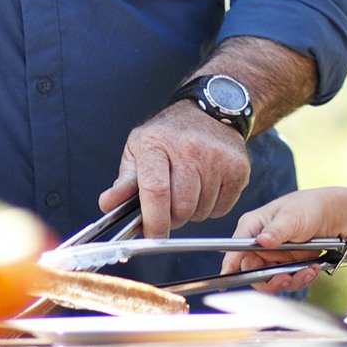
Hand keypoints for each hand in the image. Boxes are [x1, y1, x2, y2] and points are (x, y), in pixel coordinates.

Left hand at [98, 101, 251, 237]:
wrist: (210, 111)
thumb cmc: (169, 135)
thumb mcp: (139, 150)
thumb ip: (125, 182)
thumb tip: (107, 204)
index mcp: (157, 145)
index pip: (155, 190)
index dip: (153, 220)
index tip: (153, 236)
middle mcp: (190, 149)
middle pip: (181, 207)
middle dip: (172, 217)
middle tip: (169, 207)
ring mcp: (218, 158)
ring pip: (201, 212)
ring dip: (192, 212)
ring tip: (189, 190)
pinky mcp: (239, 168)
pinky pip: (222, 209)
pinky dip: (212, 207)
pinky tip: (207, 187)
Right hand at [220, 189, 344, 294]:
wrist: (330, 216)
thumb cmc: (306, 207)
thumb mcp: (291, 216)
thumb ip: (277, 229)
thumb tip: (262, 240)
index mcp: (252, 227)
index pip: (235, 248)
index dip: (230, 264)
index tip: (227, 278)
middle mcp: (258, 245)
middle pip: (250, 271)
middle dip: (268, 279)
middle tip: (284, 278)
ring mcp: (272, 257)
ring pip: (270, 280)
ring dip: (288, 281)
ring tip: (307, 272)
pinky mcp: (285, 266)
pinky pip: (288, 281)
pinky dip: (301, 278)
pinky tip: (313, 269)